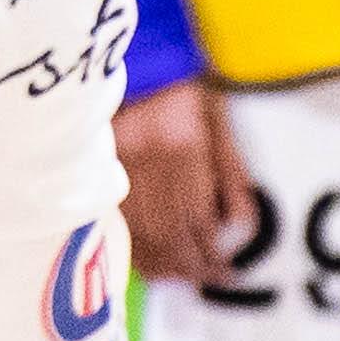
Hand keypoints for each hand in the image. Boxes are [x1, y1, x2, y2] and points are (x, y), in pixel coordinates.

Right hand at [115, 72, 255, 285]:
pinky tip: (149, 262)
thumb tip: (241, 225)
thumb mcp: (218, 120)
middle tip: (209, 282)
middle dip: (192, 266)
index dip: (214, 255)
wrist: (132, 58)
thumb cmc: (181, 85)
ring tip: (183, 278)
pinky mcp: (98, 170)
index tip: (227, 273)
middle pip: (171, 235)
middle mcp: (149, 163)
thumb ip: (231, 174)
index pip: (200, 221)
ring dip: (164, 264)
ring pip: (142, 234)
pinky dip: (135, 248)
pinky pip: (118, 221)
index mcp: (183, 149)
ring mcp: (119, 168)